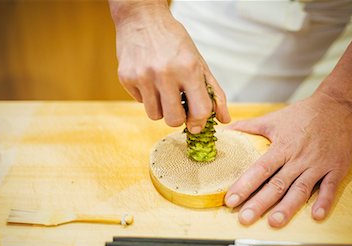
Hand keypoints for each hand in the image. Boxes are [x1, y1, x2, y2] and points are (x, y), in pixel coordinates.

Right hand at [112, 2, 229, 132]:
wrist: (142, 18)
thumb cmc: (174, 41)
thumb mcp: (199, 62)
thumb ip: (214, 92)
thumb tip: (225, 119)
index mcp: (188, 68)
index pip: (200, 111)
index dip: (199, 121)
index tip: (196, 121)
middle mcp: (165, 73)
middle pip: (174, 120)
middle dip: (178, 118)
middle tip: (178, 105)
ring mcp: (143, 76)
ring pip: (155, 115)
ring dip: (161, 108)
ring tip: (163, 90)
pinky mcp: (126, 77)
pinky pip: (140, 103)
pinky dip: (147, 96)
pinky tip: (149, 79)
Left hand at [224, 92, 351, 226]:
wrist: (338, 106)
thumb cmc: (303, 114)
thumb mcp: (274, 119)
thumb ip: (249, 126)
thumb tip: (226, 130)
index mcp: (282, 147)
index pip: (259, 169)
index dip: (244, 185)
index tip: (231, 200)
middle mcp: (298, 159)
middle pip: (276, 184)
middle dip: (259, 203)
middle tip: (245, 219)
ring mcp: (318, 165)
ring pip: (300, 190)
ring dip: (287, 207)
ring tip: (274, 222)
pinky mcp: (336, 169)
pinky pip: (330, 188)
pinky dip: (324, 202)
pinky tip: (316, 216)